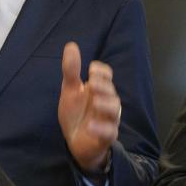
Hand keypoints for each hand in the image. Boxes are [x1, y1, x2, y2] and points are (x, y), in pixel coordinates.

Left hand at [58, 42, 119, 172]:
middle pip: (112, 92)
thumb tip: (71, 45)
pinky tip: (90, 125)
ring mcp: (108, 120)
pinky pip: (109, 132)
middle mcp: (106, 102)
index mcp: (99, 89)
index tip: (92, 69)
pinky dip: (101, 128)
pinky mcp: (106, 137)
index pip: (107, 75)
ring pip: (114, 110)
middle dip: (104, 86)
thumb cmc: (76, 113)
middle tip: (92, 83)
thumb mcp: (70, 90)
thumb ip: (71, 70)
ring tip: (94, 102)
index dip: (102, 71)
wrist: (75, 141)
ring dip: (105, 104)